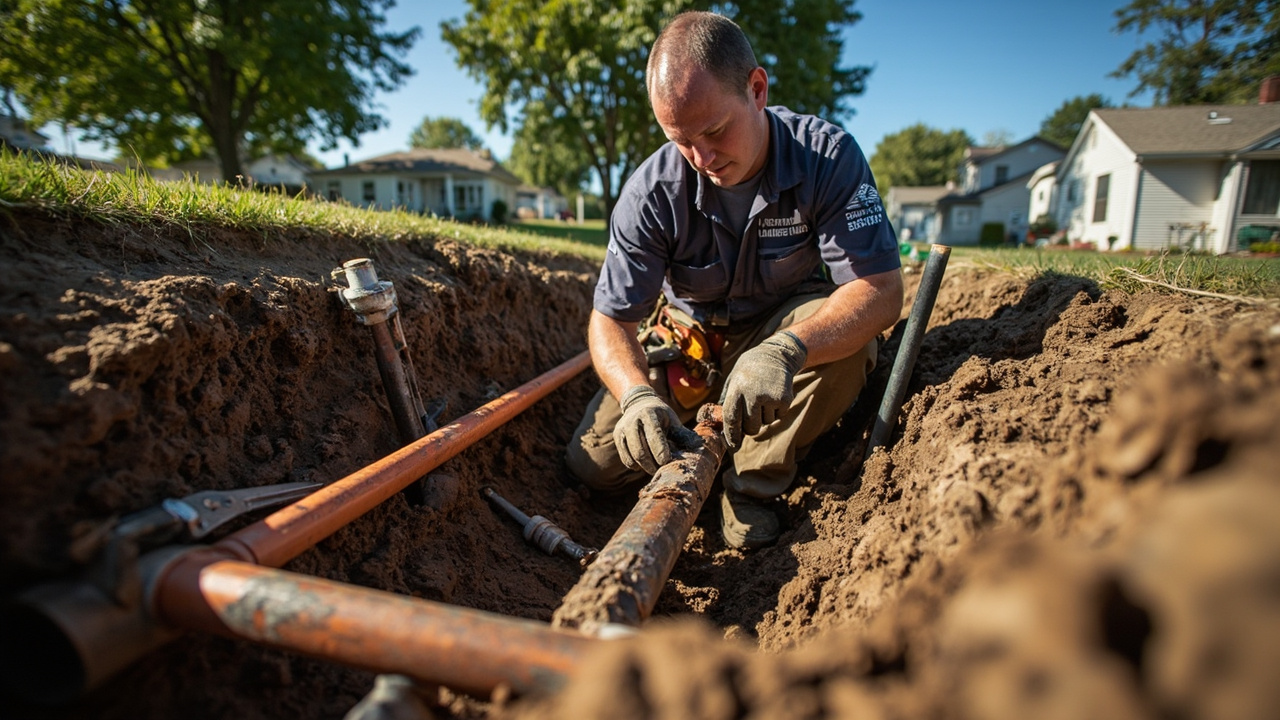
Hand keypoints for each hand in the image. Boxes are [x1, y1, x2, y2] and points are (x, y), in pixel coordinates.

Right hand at [614, 385, 695, 473]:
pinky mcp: (618, 437)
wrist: (638, 403)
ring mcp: (623, 429)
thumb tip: (699, 447)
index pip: (654, 435)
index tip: (667, 462)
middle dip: (652, 464)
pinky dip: (635, 465)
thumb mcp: (673, 420)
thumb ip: (683, 434)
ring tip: (655, 468)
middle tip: (662, 470)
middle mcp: (633, 420)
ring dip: (645, 467)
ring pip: (632, 456)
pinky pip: (626, 458)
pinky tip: (644, 465)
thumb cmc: (661, 415)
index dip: (660, 451)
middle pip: (641, 450)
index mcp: (649, 414)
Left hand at [720, 331, 807, 446]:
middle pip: (750, 427)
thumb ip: (727, 400)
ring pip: (766, 423)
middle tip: (752, 414)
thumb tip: (721, 425)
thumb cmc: (750, 370)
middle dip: (751, 427)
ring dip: (764, 416)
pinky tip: (774, 395)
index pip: (731, 418)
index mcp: (737, 389)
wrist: (776, 354)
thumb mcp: (734, 379)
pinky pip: (778, 417)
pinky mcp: (784, 399)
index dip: (731, 435)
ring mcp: (770, 397)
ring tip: (764, 397)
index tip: (733, 446)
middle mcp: (753, 394)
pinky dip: (776, 411)